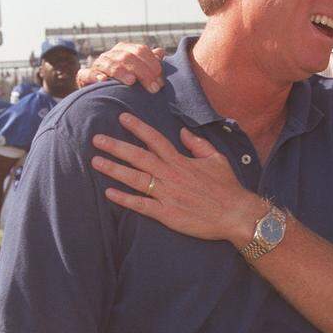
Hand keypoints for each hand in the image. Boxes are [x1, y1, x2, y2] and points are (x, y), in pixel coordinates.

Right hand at [77, 43, 165, 92]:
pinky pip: (87, 73)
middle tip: (153, 88)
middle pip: (128, 57)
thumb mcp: (139, 74)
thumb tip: (160, 51)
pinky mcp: (84, 76)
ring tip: (131, 81)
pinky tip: (104, 81)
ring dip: (121, 72)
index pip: (140, 50)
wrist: (100, 97)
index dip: (152, 64)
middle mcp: (111, 54)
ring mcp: (97, 64)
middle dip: (142, 72)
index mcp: (125, 50)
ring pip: (110, 63)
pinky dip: (95, 76)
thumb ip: (149, 63)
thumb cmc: (124, 85)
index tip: (160, 82)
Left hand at [90, 113, 263, 243]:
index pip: (155, 139)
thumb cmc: (227, 187)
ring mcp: (167, 195)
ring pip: (136, 179)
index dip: (138, 127)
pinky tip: (109, 193)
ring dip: (114, 170)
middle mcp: (171, 175)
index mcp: (181, 161)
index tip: (122, 118)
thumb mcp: (216, 159)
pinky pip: (141, 205)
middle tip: (97, 139)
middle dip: (116, 147)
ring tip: (96, 162)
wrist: (236, 215)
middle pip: (139, 157)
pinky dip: (125, 199)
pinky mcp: (167, 214)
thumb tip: (182, 131)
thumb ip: (197, 144)